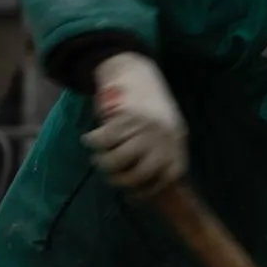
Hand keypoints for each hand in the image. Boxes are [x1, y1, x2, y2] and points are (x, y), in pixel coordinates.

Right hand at [82, 52, 186, 194]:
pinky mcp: (124, 117)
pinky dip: (92, 142)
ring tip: (99, 157)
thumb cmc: (148, 108)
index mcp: (176, 142)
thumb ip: (158, 154)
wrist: (136, 72)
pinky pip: (103, 141)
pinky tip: (90, 139)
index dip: (148, 190)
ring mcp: (145, 127)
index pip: (167, 177)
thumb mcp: (164, 130)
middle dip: (119, 179)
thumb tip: (139, 188)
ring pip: (117, 160)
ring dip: (102, 162)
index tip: (133, 193)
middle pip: (139, 174)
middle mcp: (163, 137)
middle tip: (109, 173)